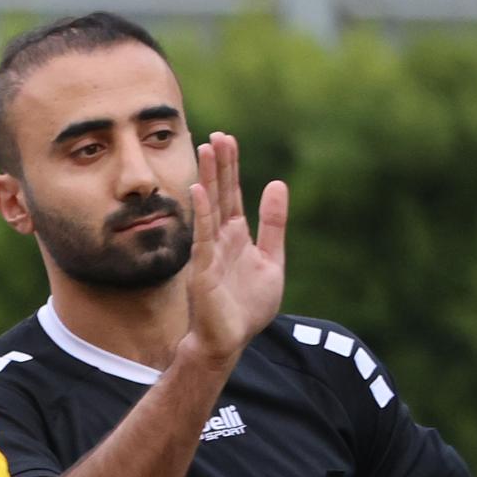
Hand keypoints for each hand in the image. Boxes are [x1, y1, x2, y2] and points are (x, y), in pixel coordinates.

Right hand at [177, 130, 288, 366]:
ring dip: (208, 179)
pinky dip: (202, 213)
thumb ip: (274, 224)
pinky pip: (203, 236)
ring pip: (210, 208)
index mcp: (236, 236)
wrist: (229, 341)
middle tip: (217, 135)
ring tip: (206, 150)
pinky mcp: (203, 270)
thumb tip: (277, 184)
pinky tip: (200, 191)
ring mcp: (210, 253)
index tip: (227, 140)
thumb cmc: (246, 306)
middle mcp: (220, 239)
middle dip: (219, 165)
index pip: (233, 194)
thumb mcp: (271, 259)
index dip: (231, 167)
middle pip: (221, 194)